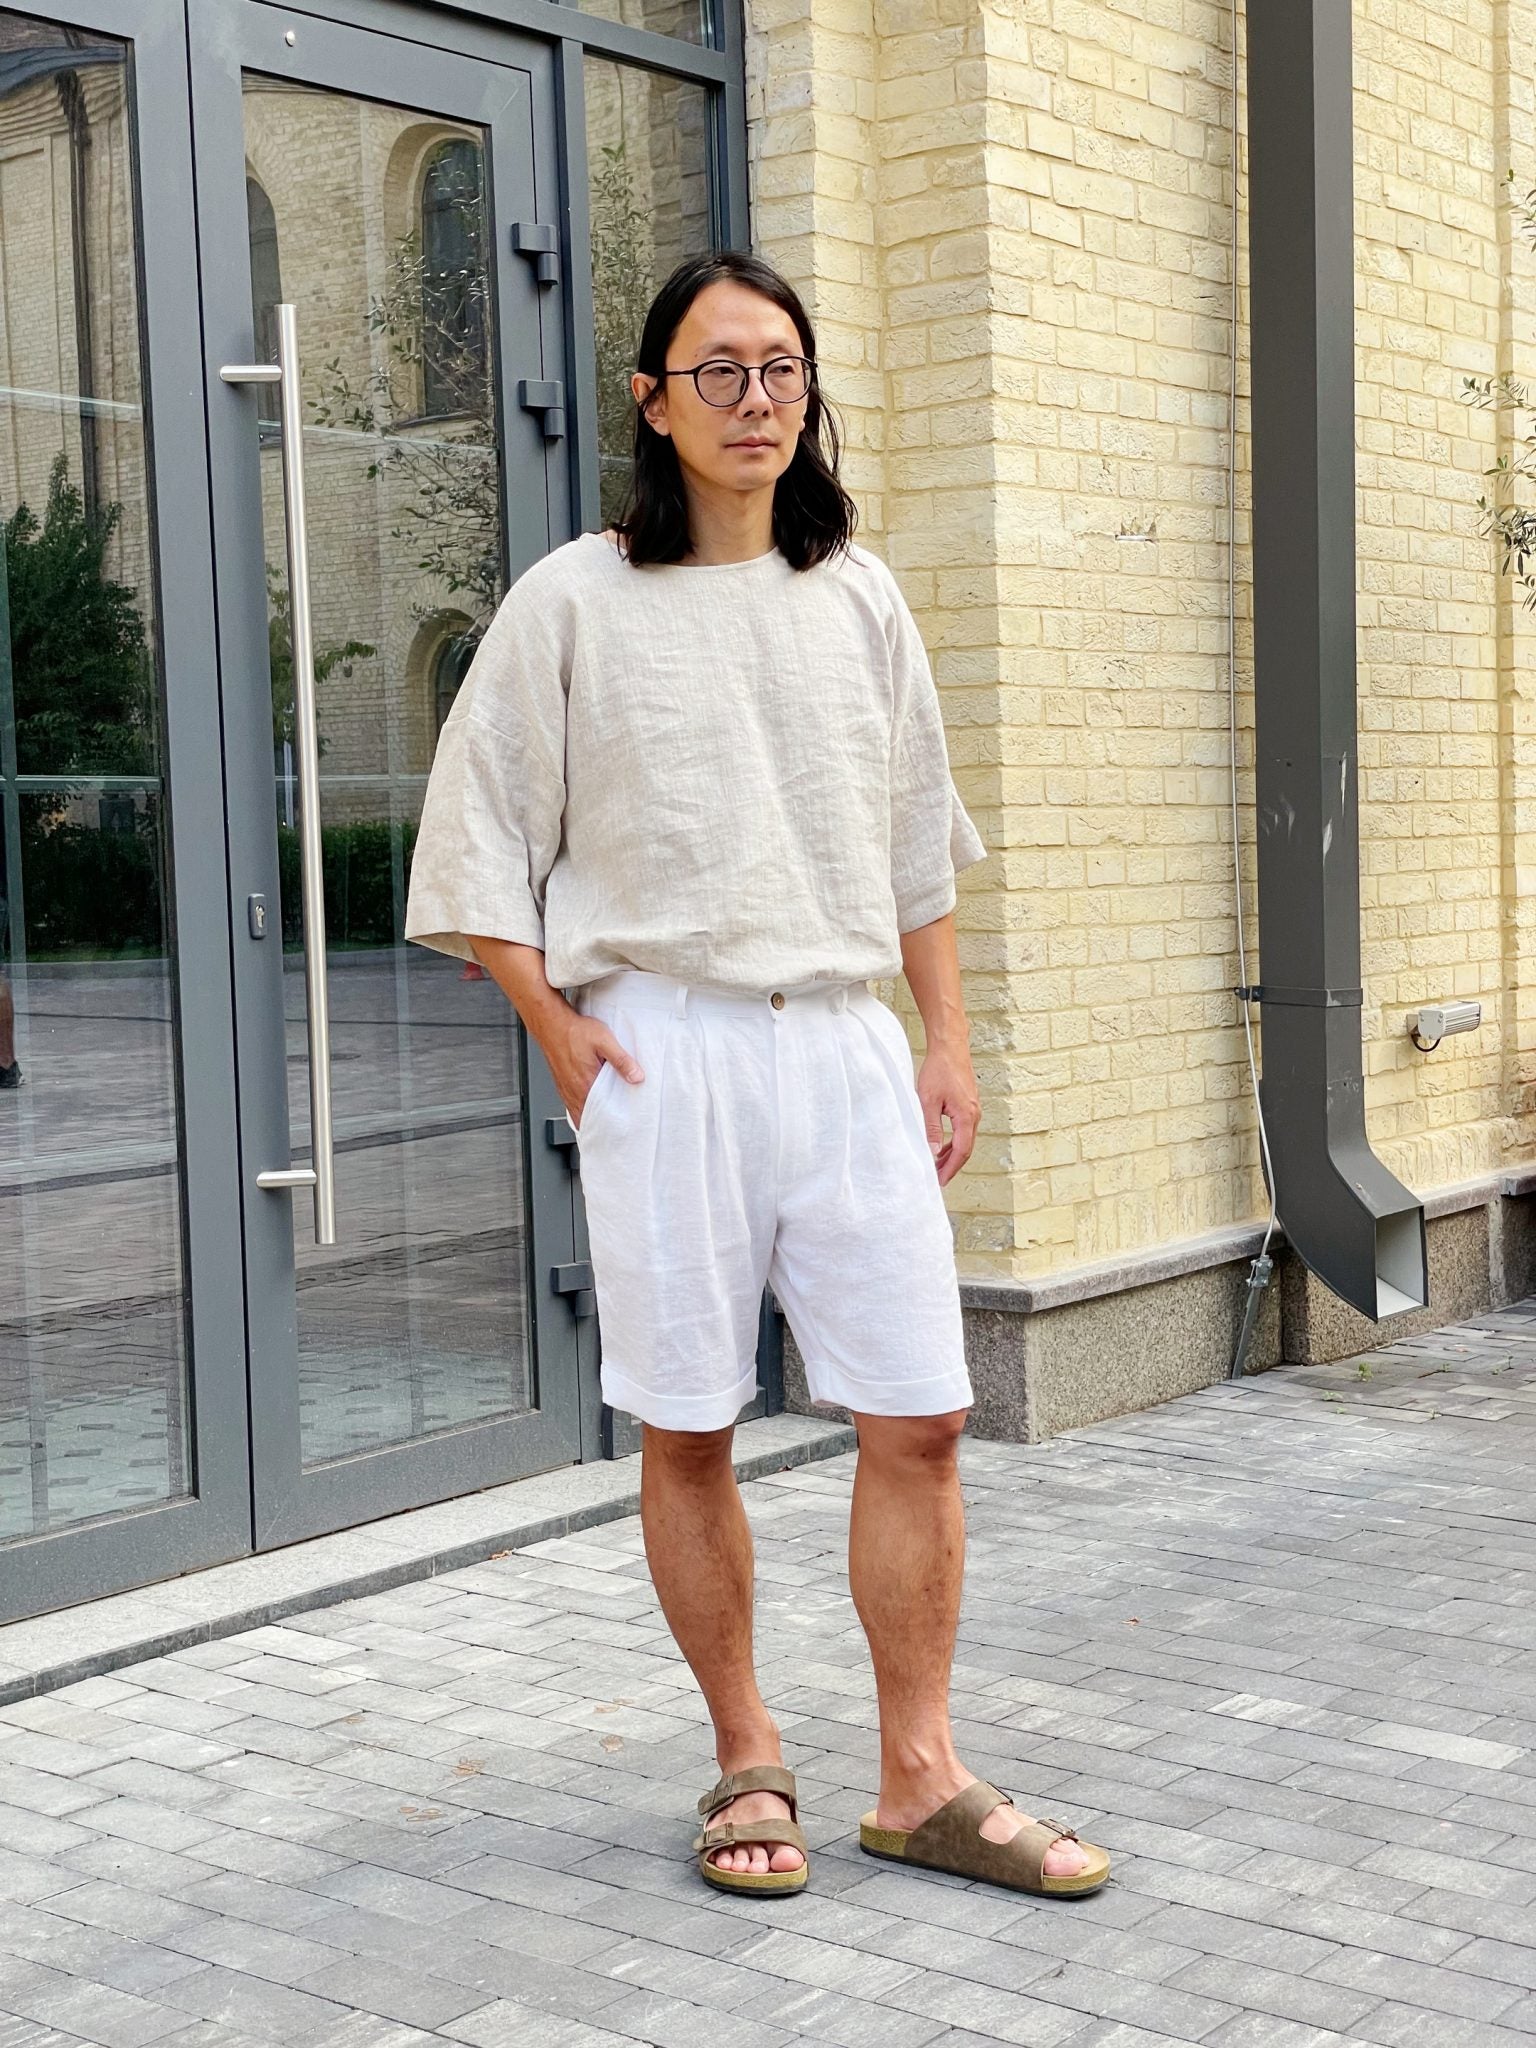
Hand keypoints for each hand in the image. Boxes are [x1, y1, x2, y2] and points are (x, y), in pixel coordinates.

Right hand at [553, 1016, 644, 1129]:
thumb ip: (622, 1060)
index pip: (599, 1115)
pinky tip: (591, 1104)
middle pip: (589, 1118)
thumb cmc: (574, 1031)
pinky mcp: (561, 1084)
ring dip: (591, 1117)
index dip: (610, 1123)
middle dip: (602, 1123)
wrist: (551, 1023)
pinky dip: (582, 1109)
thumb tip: (637, 1077)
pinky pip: (572, 1105)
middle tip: (616, 1125)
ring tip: (605, 1118)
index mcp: (585, 1084)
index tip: (621, 1126)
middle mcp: (573, 1091)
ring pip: (579, 1113)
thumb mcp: (604, 1041)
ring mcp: (565, 1089)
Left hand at [917, 1038, 978, 1185]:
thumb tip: (931, 1151)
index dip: (950, 1168)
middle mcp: (974, 1115)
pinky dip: (953, 1141)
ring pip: (965, 1140)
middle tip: (937, 1178)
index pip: (961, 1151)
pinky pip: (964, 1130)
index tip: (939, 1181)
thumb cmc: (939, 1069)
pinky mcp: (969, 1104)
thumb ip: (930, 1127)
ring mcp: (973, 1109)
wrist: (950, 1046)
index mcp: (966, 1116)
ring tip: (936, 1165)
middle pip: (965, 1149)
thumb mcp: (928, 1100)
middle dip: (951, 1165)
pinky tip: (941, 1145)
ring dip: (952, 1154)